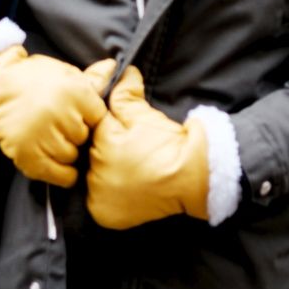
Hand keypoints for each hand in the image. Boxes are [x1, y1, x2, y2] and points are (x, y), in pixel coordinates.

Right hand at [0, 46, 105, 187]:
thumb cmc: (33, 78)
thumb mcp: (65, 73)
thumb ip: (91, 79)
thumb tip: (114, 69)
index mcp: (75, 92)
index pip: (99, 118)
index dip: (89, 119)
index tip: (79, 116)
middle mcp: (61, 114)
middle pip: (84, 138)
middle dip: (76, 135)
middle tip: (61, 127)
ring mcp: (43, 135)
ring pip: (70, 156)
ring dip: (65, 152)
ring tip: (52, 139)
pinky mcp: (27, 153)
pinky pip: (57, 174)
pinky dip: (60, 174)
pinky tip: (55, 164)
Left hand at [86, 64, 208, 230]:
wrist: (196, 177)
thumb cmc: (170, 145)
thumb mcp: (143, 114)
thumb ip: (124, 92)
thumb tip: (118, 70)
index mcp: (100, 148)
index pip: (94, 130)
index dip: (108, 124)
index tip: (123, 128)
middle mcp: (94, 178)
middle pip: (92, 155)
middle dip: (105, 147)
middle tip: (129, 147)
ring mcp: (99, 201)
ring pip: (95, 177)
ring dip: (106, 170)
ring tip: (129, 165)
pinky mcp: (107, 217)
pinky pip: (100, 200)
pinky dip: (109, 193)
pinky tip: (125, 183)